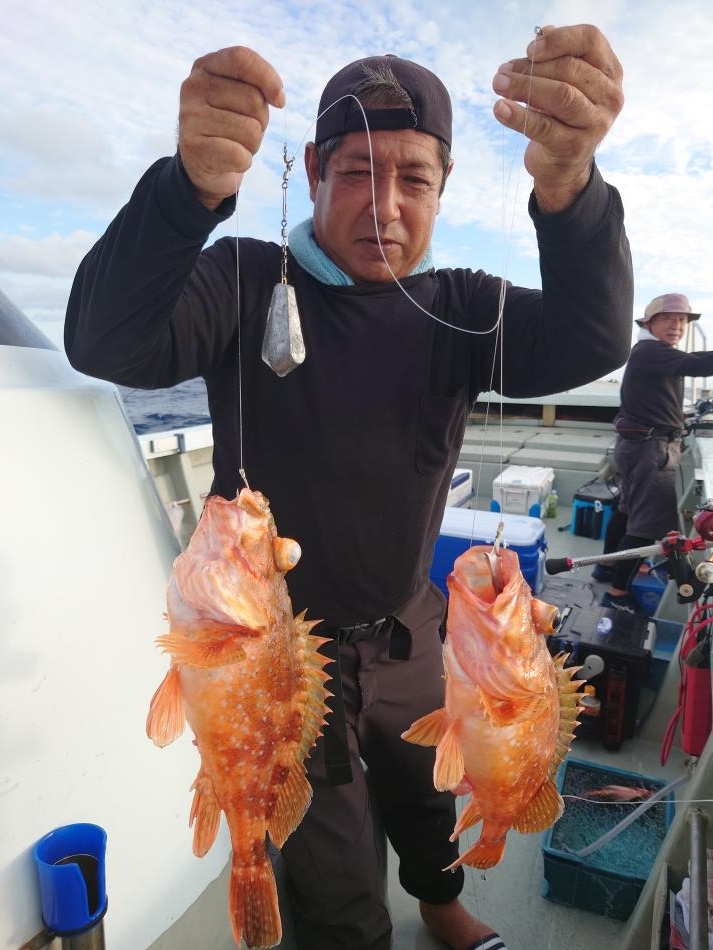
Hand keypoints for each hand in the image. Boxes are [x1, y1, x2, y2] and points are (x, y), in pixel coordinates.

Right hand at [178, 46, 284, 209]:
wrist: (203, 163)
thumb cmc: (229, 123)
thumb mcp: (240, 95)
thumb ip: (257, 85)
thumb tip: (279, 97)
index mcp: (205, 66)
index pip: (242, 58)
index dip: (268, 78)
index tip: (279, 101)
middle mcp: (193, 87)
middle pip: (253, 100)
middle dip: (261, 119)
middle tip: (245, 127)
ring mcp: (190, 117)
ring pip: (251, 131)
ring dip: (253, 143)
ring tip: (236, 142)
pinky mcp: (193, 148)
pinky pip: (240, 156)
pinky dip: (244, 161)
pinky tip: (230, 159)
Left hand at [492, 25, 623, 211]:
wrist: (563, 166)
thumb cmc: (561, 116)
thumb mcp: (564, 83)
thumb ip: (557, 57)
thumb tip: (542, 33)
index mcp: (610, 72)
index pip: (590, 40)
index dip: (558, 40)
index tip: (529, 50)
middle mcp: (609, 96)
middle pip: (569, 69)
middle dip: (531, 68)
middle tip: (501, 73)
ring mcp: (595, 124)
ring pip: (560, 95)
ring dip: (524, 87)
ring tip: (498, 84)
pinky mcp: (574, 147)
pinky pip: (543, 127)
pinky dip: (518, 116)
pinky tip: (499, 108)